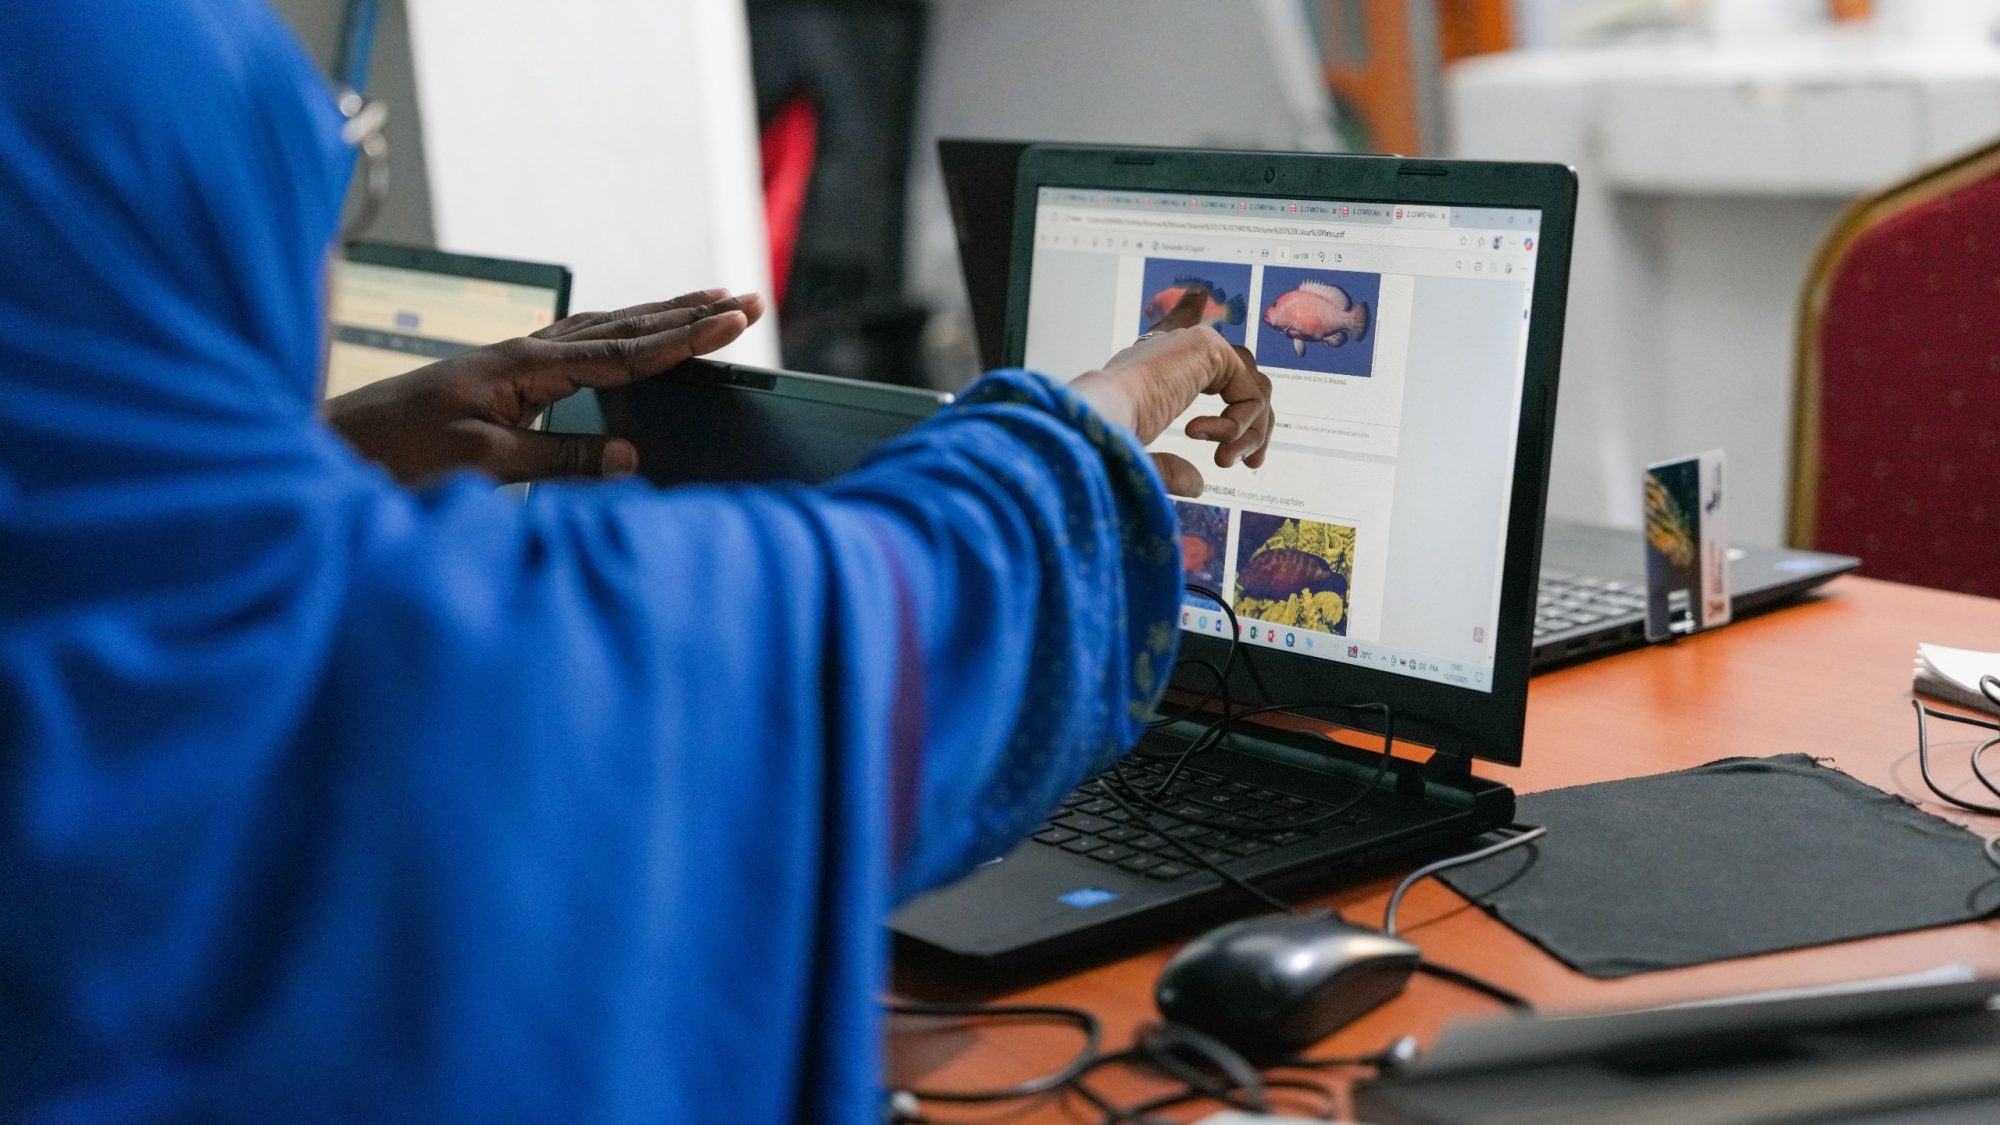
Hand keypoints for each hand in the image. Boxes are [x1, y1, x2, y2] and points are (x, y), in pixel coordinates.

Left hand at [323, 289, 763, 484]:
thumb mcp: (482, 466)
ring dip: (661, 316)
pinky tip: (636, 333)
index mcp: (524, 367)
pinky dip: (622, 335)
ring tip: (710, 302)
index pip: (624, 349)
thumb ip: (560, 460)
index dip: (685, 338)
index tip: (733, 320)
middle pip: (624, 324)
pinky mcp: (504, 375)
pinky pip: (580, 346)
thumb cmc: (398, 456)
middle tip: (747, 299)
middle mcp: (524, 352)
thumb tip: (631, 457)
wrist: (332, 448)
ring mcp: (514, 359)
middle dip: (689, 313)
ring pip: (605, 328)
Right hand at [1068, 287, 1273, 497]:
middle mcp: (1168, 352)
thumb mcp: (1142, 461)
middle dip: (1252, 423)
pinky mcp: (1205, 345)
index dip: (1188, 312)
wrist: (1091, 424)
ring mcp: (1189, 344)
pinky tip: (1200, 435)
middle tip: (1250, 463)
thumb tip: (1199, 482)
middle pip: (1236, 375)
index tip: (1196, 294)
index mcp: (1147, 369)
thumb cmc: (1103, 446)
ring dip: (1248, 432)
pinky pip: (1248, 390)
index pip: (1175, 329)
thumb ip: (1171, 469)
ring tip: (1224, 461)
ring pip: (1251, 387)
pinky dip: (1237, 423)